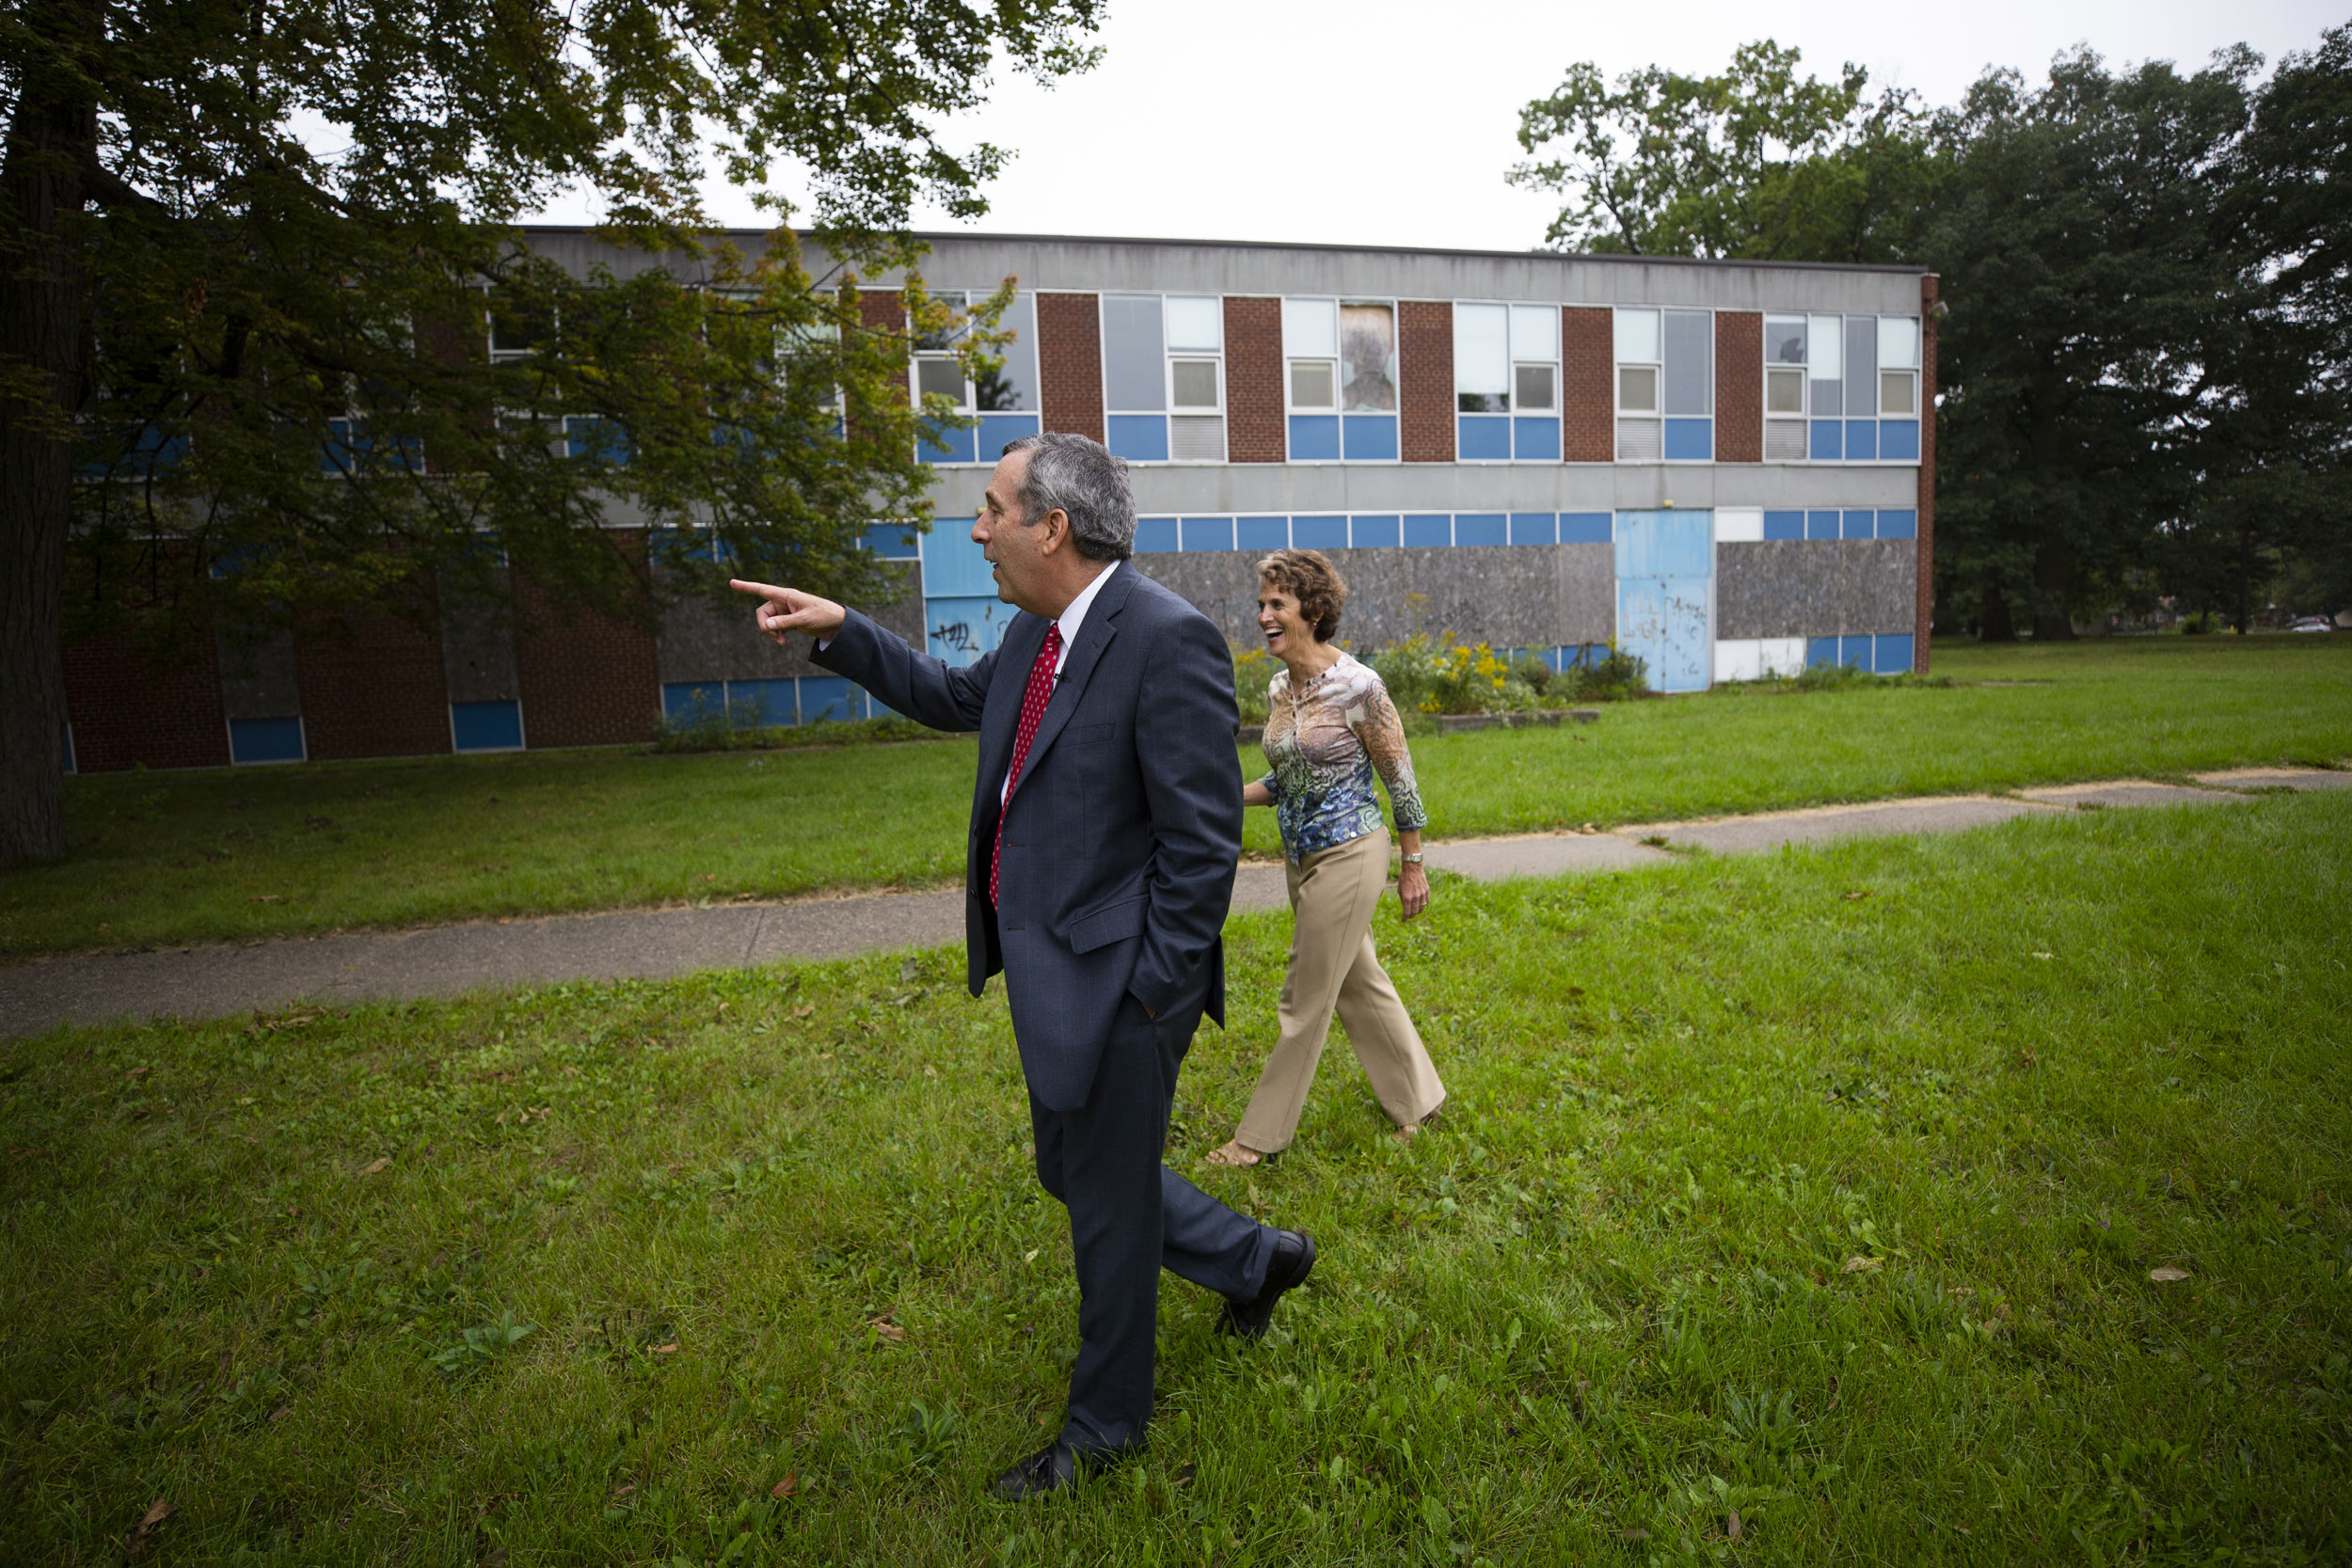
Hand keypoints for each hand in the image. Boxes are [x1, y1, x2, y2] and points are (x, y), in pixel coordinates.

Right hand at [729, 579, 845, 643]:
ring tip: (782, 641)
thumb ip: (784, 623)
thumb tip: (766, 626)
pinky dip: (776, 634)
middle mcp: (783, 601)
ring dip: (771, 632)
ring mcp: (784, 611)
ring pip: (767, 621)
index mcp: (786, 595)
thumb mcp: (804, 620)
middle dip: (765, 626)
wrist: (836, 623)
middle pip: (762, 612)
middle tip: (776, 637)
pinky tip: (783, 642)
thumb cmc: (823, 615)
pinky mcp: (788, 620)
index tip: (731, 583)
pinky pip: (774, 627)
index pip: (762, 589)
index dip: (746, 587)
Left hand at [1397, 862, 1429, 919]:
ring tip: (1415, 911)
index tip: (1403, 920)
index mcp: (1407, 897)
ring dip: (1418, 911)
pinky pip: (1427, 901)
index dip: (1405, 918)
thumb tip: (1405, 908)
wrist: (1412, 868)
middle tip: (1409, 916)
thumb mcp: (1400, 890)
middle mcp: (1415, 897)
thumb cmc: (1404, 878)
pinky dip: (1424, 905)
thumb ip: (1403, 899)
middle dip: (1411, 916)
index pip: (1407, 912)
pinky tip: (1421, 905)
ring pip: (1422, 908)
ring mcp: (1422, 894)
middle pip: (1415, 912)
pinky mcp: (1427, 890)